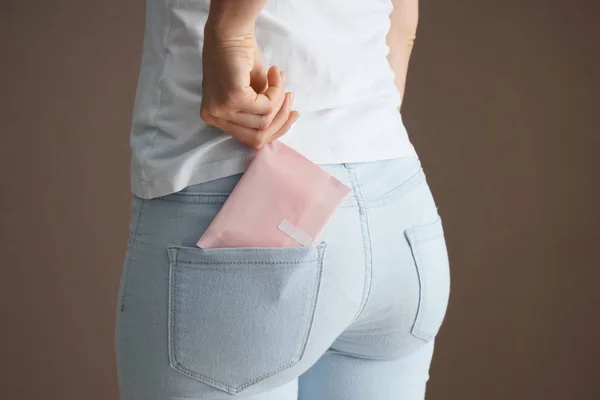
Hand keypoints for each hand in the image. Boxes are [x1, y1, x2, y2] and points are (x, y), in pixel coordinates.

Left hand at [200, 31, 298, 148]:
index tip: (292, 114)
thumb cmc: (240, 57)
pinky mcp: (232, 98)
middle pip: (257, 137)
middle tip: (289, 97)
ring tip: (278, 77)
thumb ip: (261, 112)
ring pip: (264, 121)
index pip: (249, 139)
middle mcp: (214, 116)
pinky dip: (276, 89)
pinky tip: (274, 72)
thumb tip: (284, 122)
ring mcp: (221, 109)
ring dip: (279, 99)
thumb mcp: (252, 92)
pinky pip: (266, 106)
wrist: (230, 32)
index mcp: (215, 118)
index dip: (275, 130)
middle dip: (281, 119)